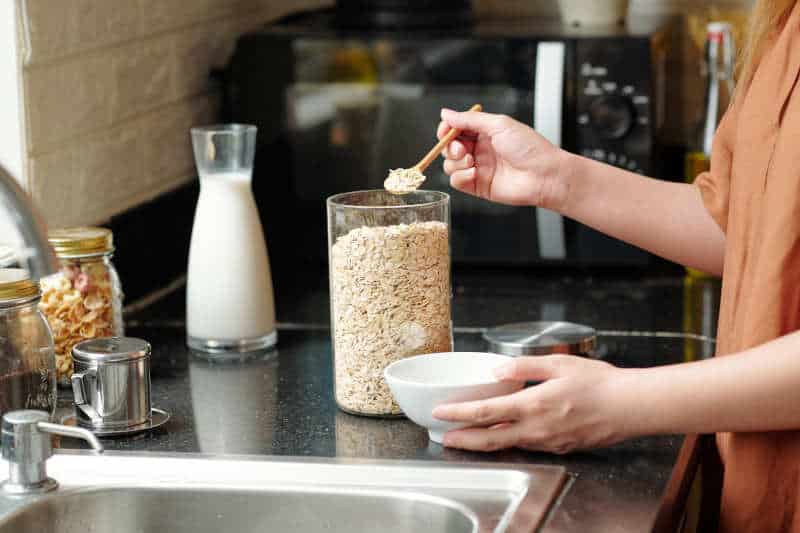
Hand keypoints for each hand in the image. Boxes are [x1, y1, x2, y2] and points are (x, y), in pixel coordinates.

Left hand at [432, 355, 636, 453]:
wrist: (630, 407)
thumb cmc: (600, 383)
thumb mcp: (559, 364)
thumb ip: (525, 366)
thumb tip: (498, 369)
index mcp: (533, 405)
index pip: (486, 413)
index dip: (459, 414)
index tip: (440, 413)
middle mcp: (537, 429)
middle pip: (490, 439)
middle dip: (463, 440)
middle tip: (443, 437)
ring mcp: (548, 442)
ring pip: (507, 445)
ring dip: (483, 442)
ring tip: (465, 437)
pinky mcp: (559, 448)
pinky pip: (527, 446)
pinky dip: (508, 442)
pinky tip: (502, 435)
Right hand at [437, 108, 572, 209]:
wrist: (544, 175)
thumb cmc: (530, 148)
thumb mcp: (499, 124)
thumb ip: (470, 119)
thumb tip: (447, 113)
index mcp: (485, 132)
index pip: (456, 129)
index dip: (447, 129)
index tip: (446, 131)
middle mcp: (480, 150)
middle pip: (449, 147)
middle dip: (449, 146)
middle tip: (461, 148)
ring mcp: (479, 168)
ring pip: (450, 165)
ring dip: (455, 162)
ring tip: (471, 161)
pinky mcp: (478, 186)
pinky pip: (456, 181)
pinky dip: (460, 176)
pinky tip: (474, 173)